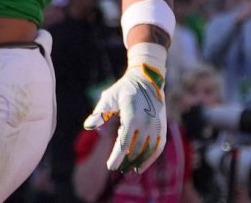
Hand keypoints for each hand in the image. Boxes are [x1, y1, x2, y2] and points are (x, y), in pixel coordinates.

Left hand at [83, 43, 167, 172]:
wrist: (147, 80)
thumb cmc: (124, 89)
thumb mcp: (109, 97)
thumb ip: (100, 113)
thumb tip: (87, 126)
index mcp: (132, 116)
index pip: (123, 143)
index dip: (117, 157)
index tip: (110, 166)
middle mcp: (147, 123)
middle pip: (135, 150)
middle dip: (126, 161)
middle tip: (117, 169)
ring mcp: (156, 126)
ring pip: (148, 151)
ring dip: (138, 162)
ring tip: (128, 170)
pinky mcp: (162, 128)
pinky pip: (158, 148)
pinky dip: (150, 158)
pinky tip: (141, 166)